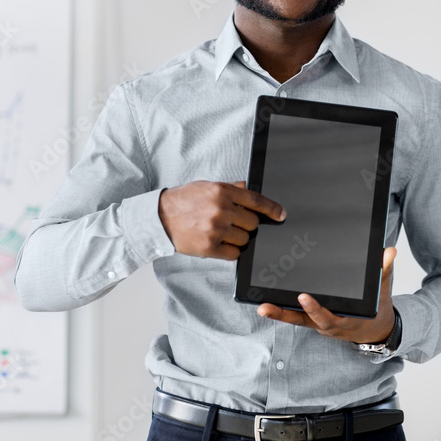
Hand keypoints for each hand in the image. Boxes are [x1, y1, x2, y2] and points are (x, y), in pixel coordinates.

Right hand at [158, 180, 285, 259]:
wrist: (159, 218)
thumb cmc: (183, 201)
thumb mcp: (206, 186)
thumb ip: (229, 188)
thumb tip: (247, 187)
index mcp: (221, 191)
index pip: (256, 201)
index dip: (272, 209)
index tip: (281, 215)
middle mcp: (220, 209)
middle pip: (252, 222)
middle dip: (246, 224)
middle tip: (232, 223)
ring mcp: (215, 229)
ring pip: (245, 239)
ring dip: (238, 238)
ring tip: (221, 232)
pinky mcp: (209, 247)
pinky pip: (234, 253)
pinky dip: (230, 250)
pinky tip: (218, 243)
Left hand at [257, 247, 397, 343]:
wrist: (374, 329)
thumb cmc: (376, 310)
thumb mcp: (382, 292)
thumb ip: (384, 272)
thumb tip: (389, 251)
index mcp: (344, 320)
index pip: (326, 317)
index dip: (314, 309)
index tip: (303, 297)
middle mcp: (327, 324)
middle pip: (302, 320)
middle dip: (283, 315)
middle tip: (265, 307)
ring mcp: (317, 322)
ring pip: (295, 318)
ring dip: (277, 313)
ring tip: (260, 306)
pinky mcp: (311, 318)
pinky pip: (295, 314)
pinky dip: (281, 309)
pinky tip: (265, 300)